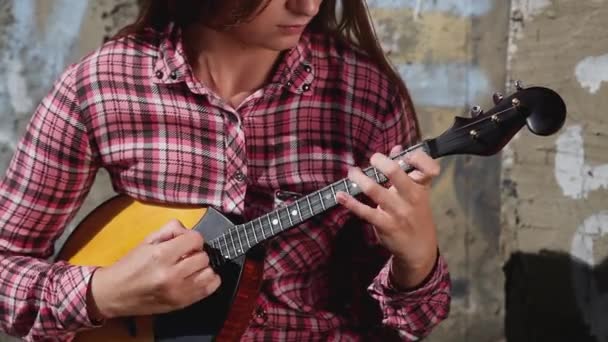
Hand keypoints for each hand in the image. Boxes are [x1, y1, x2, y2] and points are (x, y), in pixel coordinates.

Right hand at [87, 219, 220, 318]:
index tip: (185, 242)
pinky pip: (209, 290)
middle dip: (196, 253)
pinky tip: (197, 278)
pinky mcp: (181, 304)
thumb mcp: (146, 241)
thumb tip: (189, 231)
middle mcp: (172, 274)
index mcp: (161, 255)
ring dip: (202, 268)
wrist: (114, 294)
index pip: (195, 240)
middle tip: (185, 256)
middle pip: (203, 257)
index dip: (192, 238)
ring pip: (209, 273)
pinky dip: (208, 281)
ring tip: (190, 268)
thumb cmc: (130, 265)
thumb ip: (170, 230)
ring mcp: (178, 292)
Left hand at [336, 145, 439, 287]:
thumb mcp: (417, 192)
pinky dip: (350, 202)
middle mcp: (412, 197)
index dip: (417, 157)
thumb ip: (407, 170)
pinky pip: (365, 211)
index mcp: (422, 186)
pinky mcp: (385, 225)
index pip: (428, 166)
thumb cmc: (416, 214)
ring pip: (375, 190)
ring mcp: (398, 212)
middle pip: (396, 173)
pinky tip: (340, 195)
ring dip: (359, 179)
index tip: (403, 154)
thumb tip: (396, 148)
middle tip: (372, 159)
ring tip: (352, 173)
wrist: (420, 248)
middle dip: (380, 161)